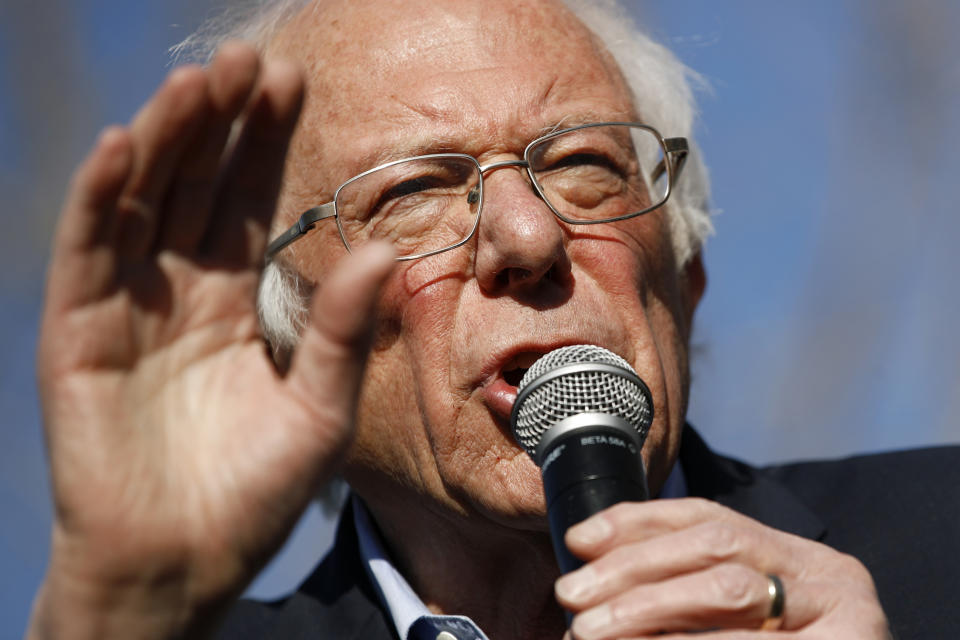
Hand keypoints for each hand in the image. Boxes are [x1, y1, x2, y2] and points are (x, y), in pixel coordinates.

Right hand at [29, 43, 393, 638]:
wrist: (184, 561)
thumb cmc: (255, 493)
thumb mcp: (319, 409)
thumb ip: (344, 332)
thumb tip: (386, 251)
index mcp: (236, 300)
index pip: (250, 201)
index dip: (267, 143)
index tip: (294, 81)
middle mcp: (181, 290)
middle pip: (197, 186)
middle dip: (220, 122)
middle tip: (249, 58)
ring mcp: (127, 306)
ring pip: (142, 203)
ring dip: (164, 141)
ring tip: (198, 82)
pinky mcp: (79, 336)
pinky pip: (88, 256)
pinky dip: (98, 201)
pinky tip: (121, 147)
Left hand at [555, 498, 890, 638]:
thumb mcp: (736, 624)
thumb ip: (682, 595)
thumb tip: (590, 568)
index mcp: (800, 556)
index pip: (708, 518)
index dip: (638, 521)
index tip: (578, 538)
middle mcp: (829, 575)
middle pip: (715, 546)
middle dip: (633, 567)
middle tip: (571, 596)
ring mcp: (846, 615)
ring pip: (727, 589)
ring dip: (646, 607)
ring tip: (589, 631)